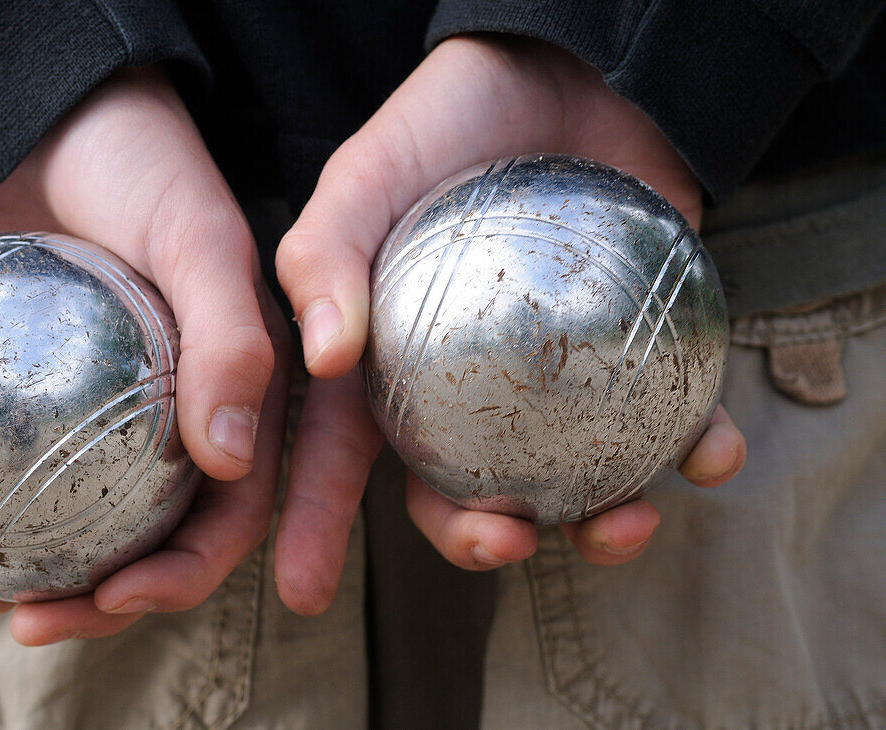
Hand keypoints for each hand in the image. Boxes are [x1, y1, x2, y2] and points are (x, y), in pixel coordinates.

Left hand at [0, 65, 290, 643]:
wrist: (48, 117)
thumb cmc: (143, 165)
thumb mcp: (200, 237)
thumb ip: (233, 338)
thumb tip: (232, 462)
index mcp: (235, 398)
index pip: (232, 511)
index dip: (190, 570)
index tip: (123, 595)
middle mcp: (170, 419)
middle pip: (145, 538)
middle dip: (93, 598)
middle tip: (26, 620)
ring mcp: (94, 414)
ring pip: (67, 519)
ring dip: (10, 571)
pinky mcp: (25, 397)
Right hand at [273, 35, 745, 613]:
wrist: (563, 72)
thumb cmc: (443, 126)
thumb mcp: (363, 177)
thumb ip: (326, 257)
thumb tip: (328, 358)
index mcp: (389, 366)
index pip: (340, 454)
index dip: (315, 525)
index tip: (301, 592)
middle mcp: (466, 390)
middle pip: (459, 492)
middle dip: (477, 541)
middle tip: (504, 542)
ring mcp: (554, 383)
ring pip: (566, 482)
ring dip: (596, 525)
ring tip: (623, 523)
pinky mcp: (634, 358)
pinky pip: (666, 425)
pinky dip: (693, 451)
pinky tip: (706, 454)